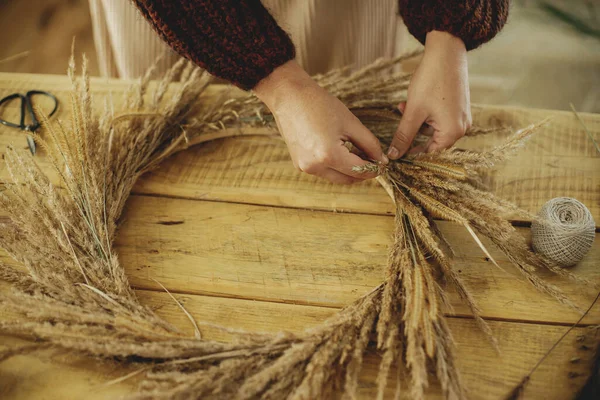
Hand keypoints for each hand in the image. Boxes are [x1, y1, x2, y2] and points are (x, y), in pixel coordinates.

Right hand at [254, 60, 387, 183]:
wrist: (289, 96)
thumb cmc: (319, 104)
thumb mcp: (350, 122)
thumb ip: (369, 143)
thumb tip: (381, 159)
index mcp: (329, 155)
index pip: (360, 171)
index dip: (375, 168)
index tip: (383, 163)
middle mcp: (315, 166)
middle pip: (348, 179)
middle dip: (363, 172)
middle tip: (373, 160)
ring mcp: (305, 167)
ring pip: (335, 178)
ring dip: (348, 170)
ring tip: (357, 154)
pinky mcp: (299, 164)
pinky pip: (323, 171)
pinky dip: (334, 166)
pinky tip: (339, 151)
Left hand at [388, 31, 471, 158]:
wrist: (446, 51)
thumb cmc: (431, 81)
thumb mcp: (413, 112)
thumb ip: (403, 136)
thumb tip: (394, 156)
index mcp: (453, 133)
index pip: (429, 153)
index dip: (411, 153)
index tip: (395, 151)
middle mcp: (462, 128)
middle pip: (432, 141)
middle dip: (412, 132)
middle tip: (399, 120)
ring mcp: (462, 116)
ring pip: (433, 128)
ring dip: (416, 121)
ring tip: (404, 105)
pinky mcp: (459, 106)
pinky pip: (440, 118)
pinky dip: (425, 113)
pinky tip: (414, 101)